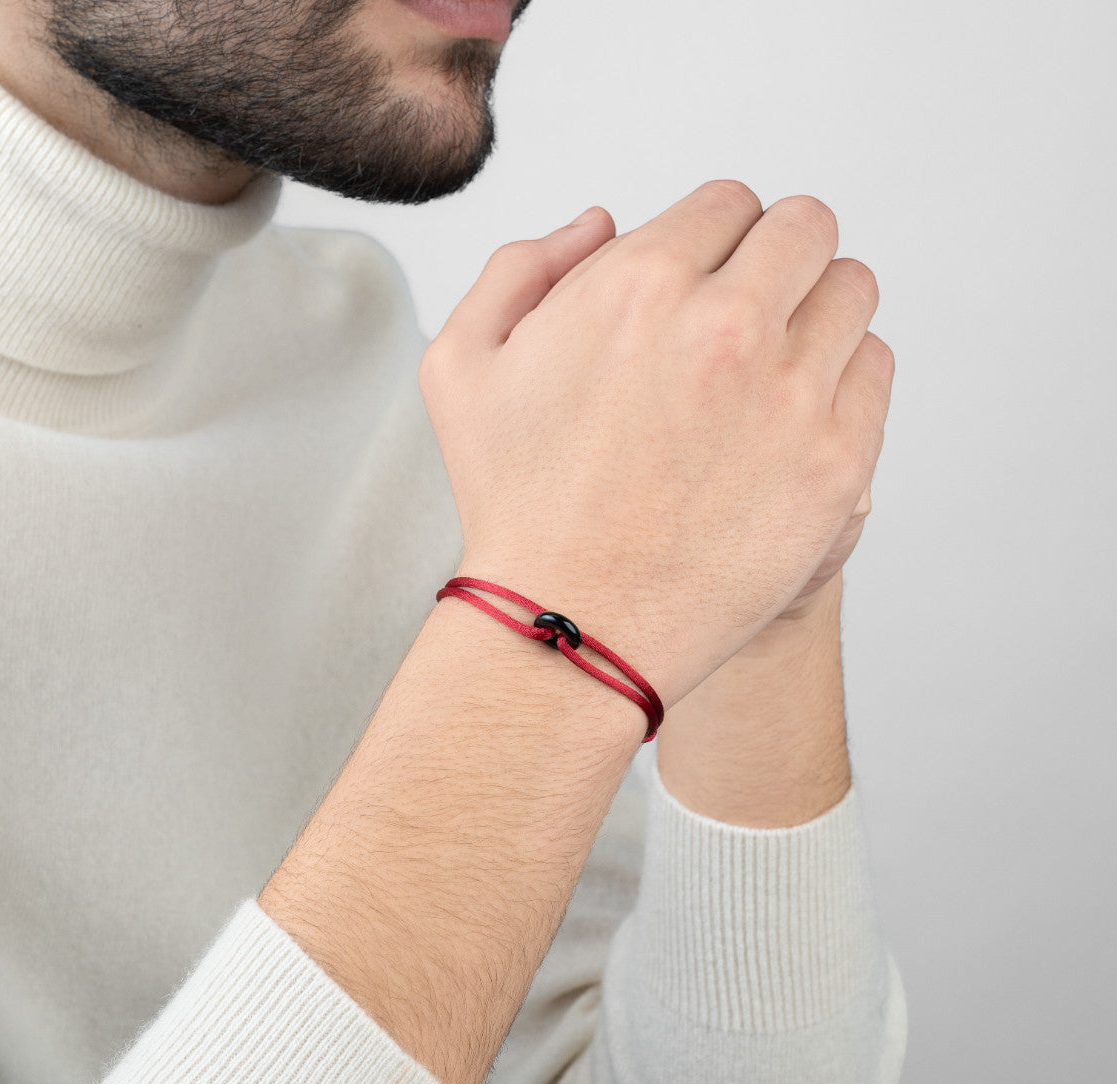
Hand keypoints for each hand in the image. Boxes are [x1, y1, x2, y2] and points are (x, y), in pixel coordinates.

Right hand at [420, 182, 893, 708]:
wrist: (572, 625)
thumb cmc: (516, 504)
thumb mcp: (463, 366)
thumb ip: (522, 267)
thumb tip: (601, 222)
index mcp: (639, 285)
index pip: (728, 204)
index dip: (711, 239)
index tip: (703, 282)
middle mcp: (726, 327)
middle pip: (805, 230)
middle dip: (775, 257)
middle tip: (748, 311)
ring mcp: (790, 397)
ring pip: (851, 292)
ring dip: (815, 312)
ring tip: (769, 367)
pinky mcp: (835, 465)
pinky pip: (874, 370)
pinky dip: (842, 379)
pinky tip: (790, 417)